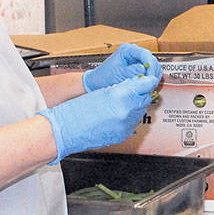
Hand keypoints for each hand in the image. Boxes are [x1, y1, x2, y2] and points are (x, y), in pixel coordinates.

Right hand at [41, 74, 158, 162]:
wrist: (65, 131)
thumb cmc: (77, 110)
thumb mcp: (101, 91)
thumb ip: (121, 88)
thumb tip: (135, 85)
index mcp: (119, 96)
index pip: (145, 85)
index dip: (147, 81)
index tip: (148, 79)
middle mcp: (126, 111)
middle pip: (144, 99)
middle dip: (140, 94)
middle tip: (131, 91)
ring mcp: (126, 125)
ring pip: (139, 111)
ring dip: (134, 106)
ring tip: (119, 104)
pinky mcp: (123, 135)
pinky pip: (132, 123)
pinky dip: (128, 118)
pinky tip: (116, 115)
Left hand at [82, 43, 161, 92]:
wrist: (98, 83)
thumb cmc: (104, 77)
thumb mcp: (118, 75)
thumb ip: (131, 72)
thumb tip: (144, 70)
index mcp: (127, 50)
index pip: (145, 54)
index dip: (150, 66)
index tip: (150, 77)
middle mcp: (134, 53)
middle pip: (152, 60)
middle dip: (152, 72)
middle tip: (151, 84)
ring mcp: (138, 60)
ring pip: (153, 66)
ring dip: (153, 76)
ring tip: (148, 86)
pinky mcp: (140, 68)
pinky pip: (151, 72)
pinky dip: (151, 79)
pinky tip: (147, 85)